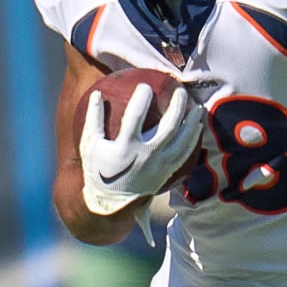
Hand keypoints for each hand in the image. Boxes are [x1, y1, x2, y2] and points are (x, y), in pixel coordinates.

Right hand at [79, 83, 204, 215]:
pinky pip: (185, 153)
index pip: (135, 116)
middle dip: (177, 105)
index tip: (146, 85)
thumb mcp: (89, 145)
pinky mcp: (167, 172)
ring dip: (192, 122)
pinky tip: (197, 127)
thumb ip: (93, 119)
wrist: (112, 201)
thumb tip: (96, 93)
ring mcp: (159, 165)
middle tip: (180, 90)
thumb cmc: (98, 170)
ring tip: (197, 107)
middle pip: (169, 126)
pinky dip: (193, 139)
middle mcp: (146, 155)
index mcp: (125, 147)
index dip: (142, 98)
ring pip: (183, 140)